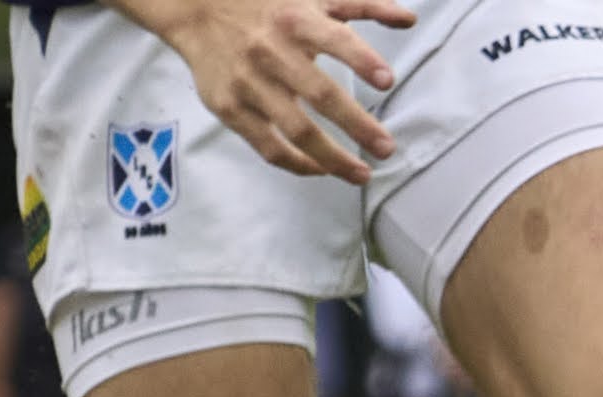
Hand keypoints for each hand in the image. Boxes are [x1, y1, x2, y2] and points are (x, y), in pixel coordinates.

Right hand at [115, 0, 413, 183]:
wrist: (193, 8)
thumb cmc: (265, 5)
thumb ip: (362, 6)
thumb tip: (408, 19)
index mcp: (295, 18)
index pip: (334, 39)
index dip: (361, 59)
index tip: (387, 80)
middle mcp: (271, 51)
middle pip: (320, 94)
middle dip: (357, 125)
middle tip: (386, 149)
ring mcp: (249, 83)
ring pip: (296, 129)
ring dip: (333, 158)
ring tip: (362, 174)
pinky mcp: (230, 108)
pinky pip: (269, 147)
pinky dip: (298, 164)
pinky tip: (322, 170)